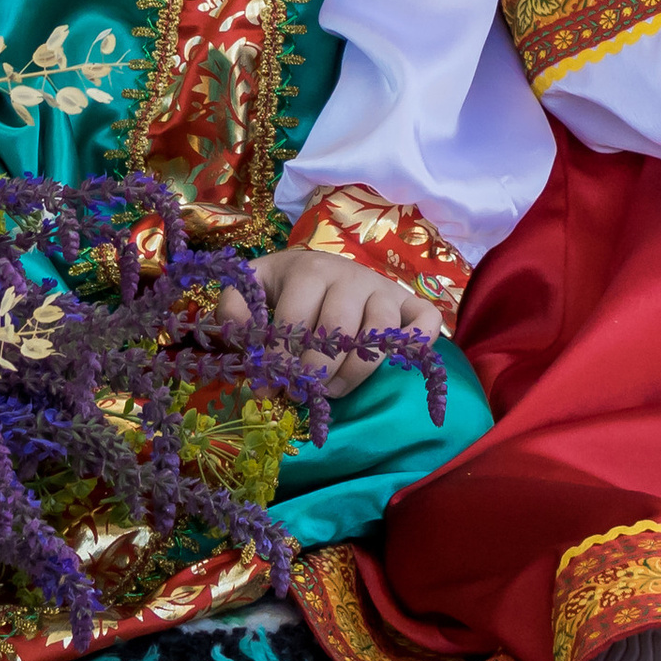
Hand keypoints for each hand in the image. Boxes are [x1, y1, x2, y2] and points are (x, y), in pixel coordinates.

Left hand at [219, 248, 440, 397]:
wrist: (328, 267)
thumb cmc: (289, 286)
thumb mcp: (256, 287)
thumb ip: (235, 305)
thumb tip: (239, 336)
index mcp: (310, 270)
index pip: (295, 318)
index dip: (280, 357)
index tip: (270, 384)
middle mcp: (351, 275)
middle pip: (337, 328)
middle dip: (315, 370)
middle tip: (302, 392)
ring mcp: (383, 290)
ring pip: (379, 332)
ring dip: (355, 371)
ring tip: (334, 392)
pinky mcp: (409, 304)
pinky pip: (425, 321)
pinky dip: (418, 342)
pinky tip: (394, 363)